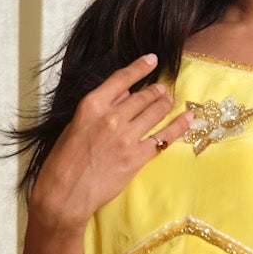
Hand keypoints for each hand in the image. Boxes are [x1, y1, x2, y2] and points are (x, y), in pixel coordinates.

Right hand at [28, 52, 193, 234]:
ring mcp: (126, 138)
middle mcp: (111, 118)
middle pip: (142, 97)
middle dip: (156, 90)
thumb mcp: (74, 125)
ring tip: (171, 99)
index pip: (121, 79)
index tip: (152, 60)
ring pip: (154, 113)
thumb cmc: (63, 161)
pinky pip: (163, 138)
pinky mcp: (136, 158)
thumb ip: (100, 107)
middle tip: (163, 89)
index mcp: (92, 106)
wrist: (65, 194)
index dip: (140, 67)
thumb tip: (122, 93)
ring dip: (166, 103)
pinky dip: (178, 126)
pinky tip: (188, 118)